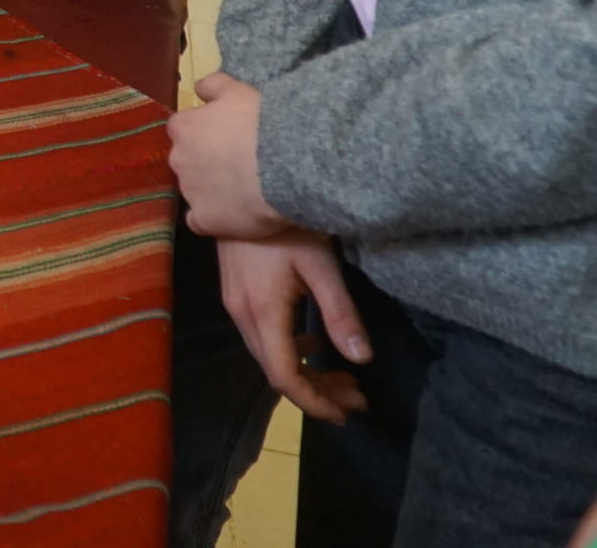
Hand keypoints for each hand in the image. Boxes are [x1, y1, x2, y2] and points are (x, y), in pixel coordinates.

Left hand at [169, 71, 287, 237]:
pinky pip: (200, 222)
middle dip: (205, 162)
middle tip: (237, 164)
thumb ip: (213, 86)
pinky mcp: (205, 220)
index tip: (225, 138)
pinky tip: (232, 216)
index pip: (182, 130)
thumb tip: (198, 88)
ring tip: (243, 190)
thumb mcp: (238, 90)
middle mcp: (178, 159)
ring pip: (194, 191)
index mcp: (183, 127)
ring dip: (211, 190)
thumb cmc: (262, 122)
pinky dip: (212, 220)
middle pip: (186, 161)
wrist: (287, 162)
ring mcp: (189, 192)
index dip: (204, 134)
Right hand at [216, 229, 372, 424]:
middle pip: (276, 370)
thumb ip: (340, 313)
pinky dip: (291, 349)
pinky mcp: (236, 292)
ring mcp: (235, 303)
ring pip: (268, 354)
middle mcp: (242, 314)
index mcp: (264, 312)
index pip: (285, 375)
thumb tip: (361, 359)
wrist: (243, 182)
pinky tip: (314, 339)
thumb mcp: (321, 265)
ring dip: (305, 370)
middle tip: (356, 397)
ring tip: (344, 376)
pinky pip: (262, 336)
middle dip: (317, 390)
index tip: (346, 413)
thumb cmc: (288, 221)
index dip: (314, 401)